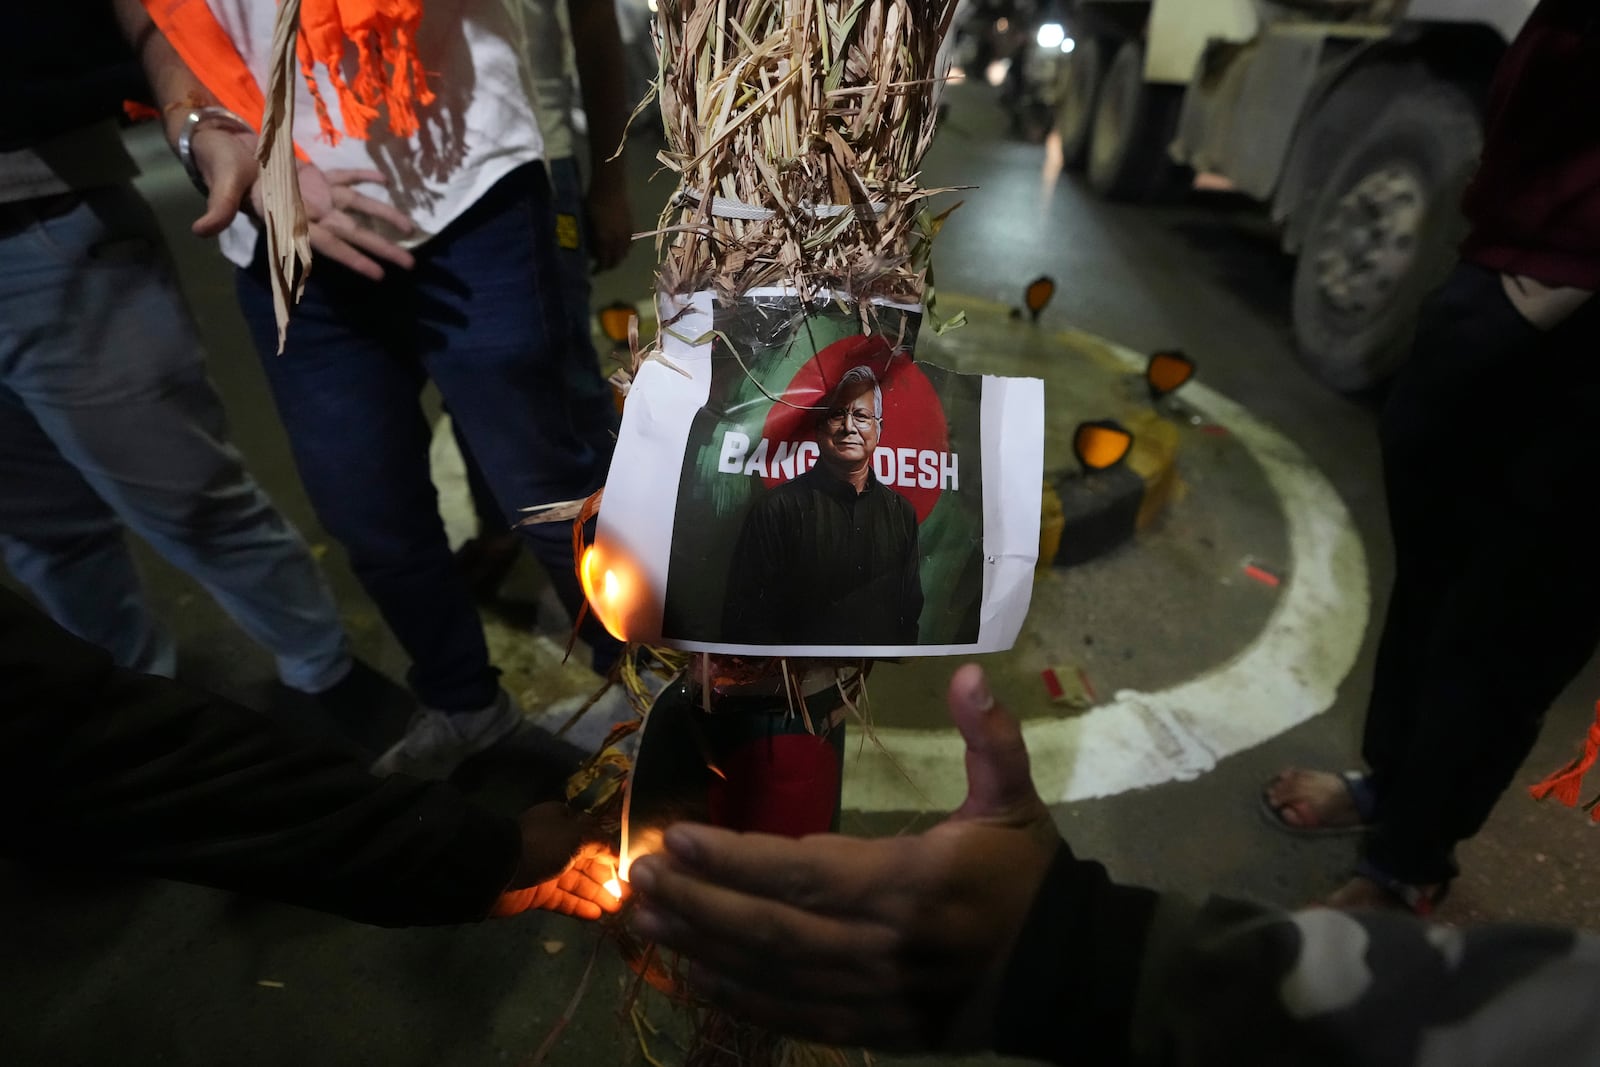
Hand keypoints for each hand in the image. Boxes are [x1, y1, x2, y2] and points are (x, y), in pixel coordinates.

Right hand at [188, 127, 417, 279]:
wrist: (217, 142)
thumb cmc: (219, 164)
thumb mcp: (221, 185)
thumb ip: (218, 208)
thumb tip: (200, 231)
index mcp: (289, 218)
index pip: (327, 244)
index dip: (352, 259)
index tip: (378, 276)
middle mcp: (307, 211)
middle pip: (351, 233)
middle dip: (380, 249)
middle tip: (411, 265)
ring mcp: (313, 193)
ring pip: (356, 207)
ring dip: (382, 216)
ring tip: (411, 228)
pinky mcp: (312, 174)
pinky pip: (343, 178)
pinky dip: (363, 177)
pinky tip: (384, 179)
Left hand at [492, 802, 624, 920]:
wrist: (496, 870)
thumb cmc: (541, 846)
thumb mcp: (576, 836)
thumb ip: (601, 843)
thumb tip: (618, 851)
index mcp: (564, 822)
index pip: (595, 837)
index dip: (613, 853)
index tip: (631, 870)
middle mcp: (557, 844)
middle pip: (588, 862)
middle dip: (608, 878)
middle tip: (628, 895)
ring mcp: (547, 870)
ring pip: (578, 882)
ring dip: (598, 894)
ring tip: (617, 909)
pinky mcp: (539, 893)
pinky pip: (564, 900)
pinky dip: (580, 906)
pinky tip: (598, 915)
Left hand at [583, 165, 633, 271]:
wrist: (610, 186)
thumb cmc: (593, 201)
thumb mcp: (587, 222)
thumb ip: (589, 239)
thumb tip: (589, 251)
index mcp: (605, 239)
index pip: (604, 262)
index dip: (598, 269)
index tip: (592, 271)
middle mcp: (618, 240)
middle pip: (616, 260)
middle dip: (609, 265)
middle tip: (601, 267)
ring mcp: (626, 233)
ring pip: (624, 253)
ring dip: (617, 258)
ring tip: (610, 256)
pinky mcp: (632, 227)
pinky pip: (629, 244)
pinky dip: (624, 249)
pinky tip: (619, 246)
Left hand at [628, 665, 1059, 1051]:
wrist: (1066, 973)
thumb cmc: (1026, 878)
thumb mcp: (1016, 800)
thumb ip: (991, 740)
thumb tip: (971, 674)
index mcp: (908, 884)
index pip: (803, 873)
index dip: (734, 860)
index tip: (676, 840)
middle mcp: (879, 946)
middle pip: (770, 929)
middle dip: (697, 904)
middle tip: (637, 879)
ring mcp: (872, 996)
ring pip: (771, 975)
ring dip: (701, 948)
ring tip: (644, 922)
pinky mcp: (872, 1027)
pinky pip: (793, 1017)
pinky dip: (739, 1000)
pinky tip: (695, 978)